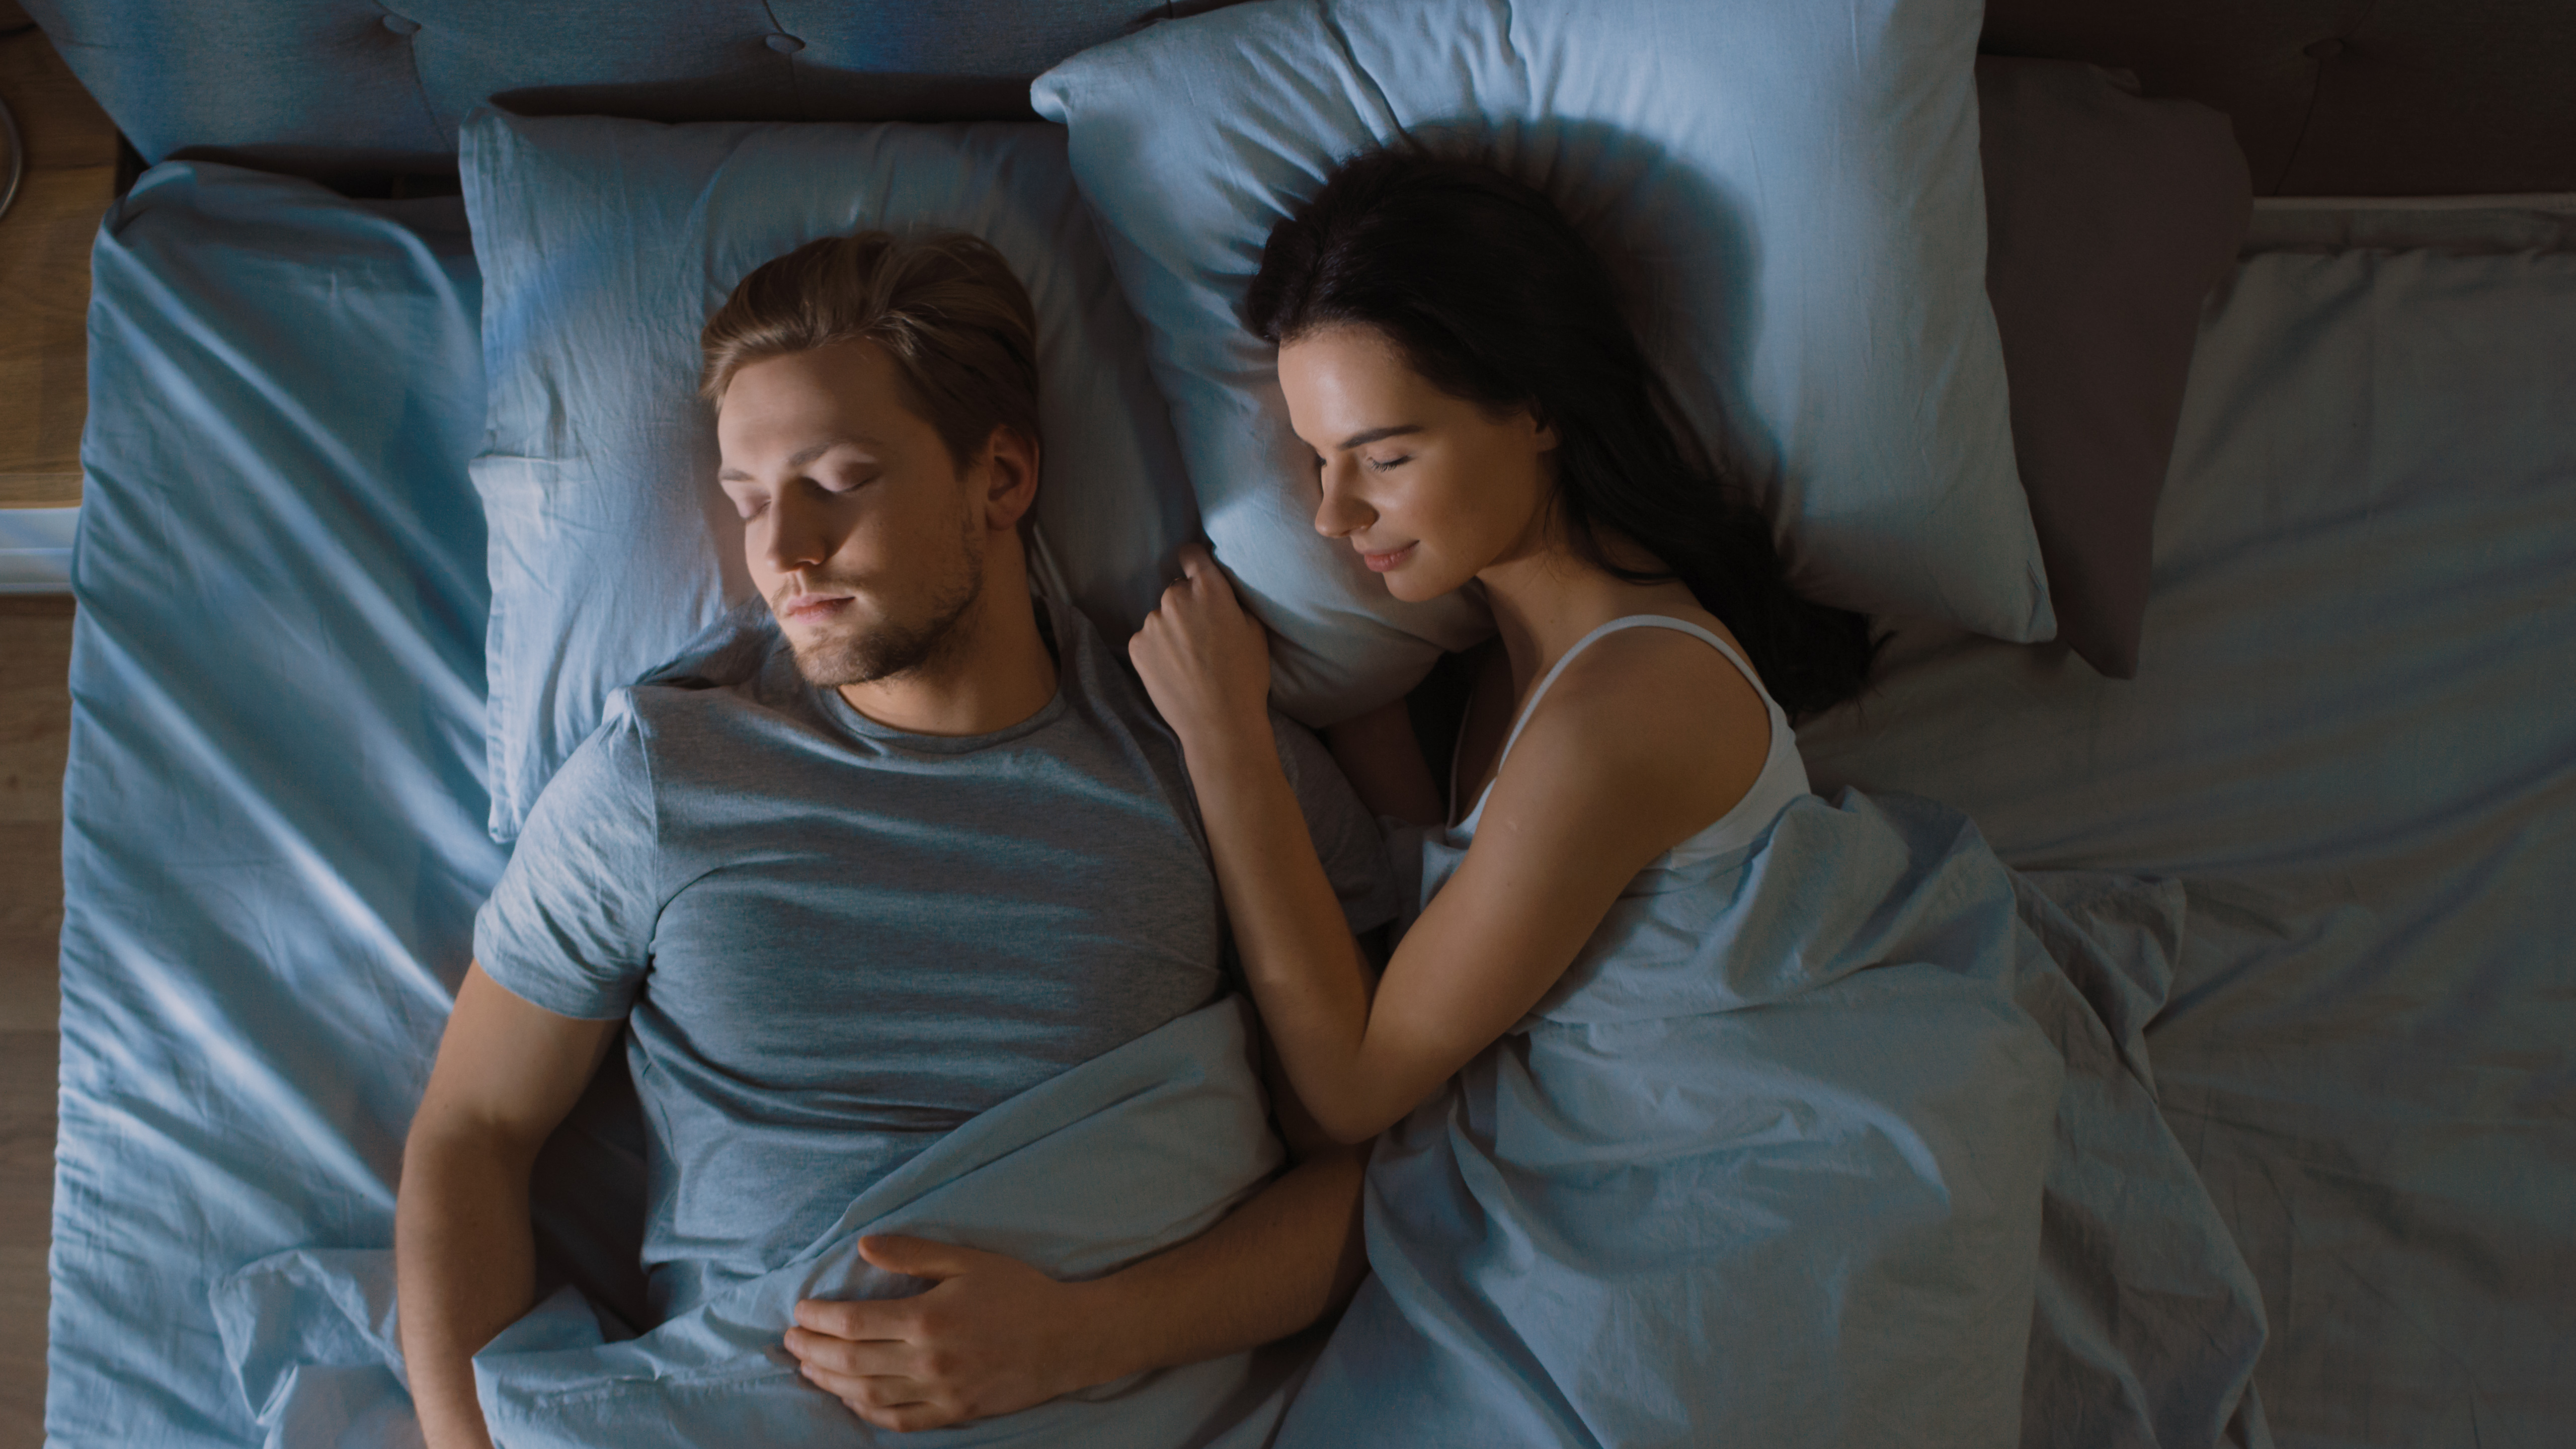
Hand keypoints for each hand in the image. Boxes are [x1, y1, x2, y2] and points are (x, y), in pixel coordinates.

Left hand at [784, 1235, 1114, 1432]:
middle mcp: (928, 1361)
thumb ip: (913, 1253)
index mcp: (928, 1319)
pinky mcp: (954, 1412)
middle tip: (790, 1341)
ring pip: (867, 1394)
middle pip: (851, 1361)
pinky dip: (867, 1412)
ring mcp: (940, 1392)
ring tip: (808, 1368)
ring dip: (830, 1382)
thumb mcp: (968, 1260)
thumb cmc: (1020, 1292)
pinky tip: (850, 1399)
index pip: (854, 1323)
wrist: (1068, 1339)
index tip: (799, 1312)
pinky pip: (899, 1420)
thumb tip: (863, 1247)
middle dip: (813, 1351)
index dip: (819, 1319)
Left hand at [1129, 543, 1272, 750]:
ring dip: (1172, 630)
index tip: (1196, 572)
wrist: (1220, 723)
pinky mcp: (1137, 646)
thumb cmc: (1245, 677)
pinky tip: (1175, 670)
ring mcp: (1152, 623)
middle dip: (1188, 606)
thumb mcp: (1255, 630)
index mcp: (1209, 588)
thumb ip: (1232, 600)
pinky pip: (1148, 639)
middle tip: (1203, 636)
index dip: (1195, 562)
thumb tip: (1219, 590)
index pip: (1192, 554)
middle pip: (1177, 591)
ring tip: (1190, 660)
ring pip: (1162, 618)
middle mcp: (1176, 598)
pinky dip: (1158, 650)